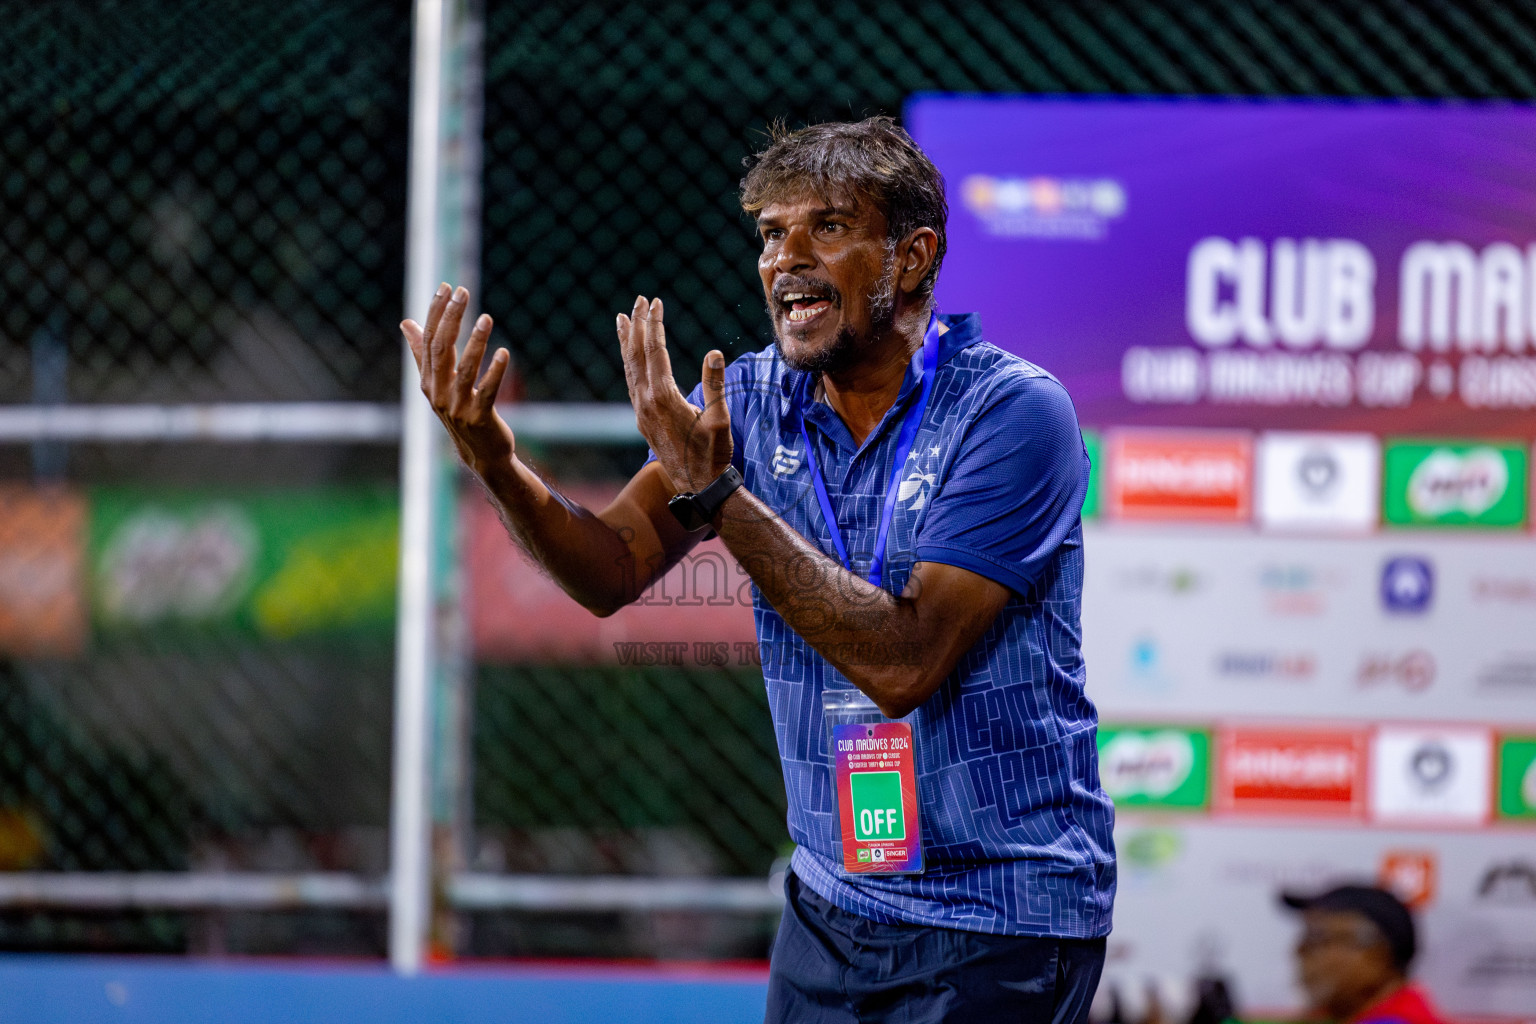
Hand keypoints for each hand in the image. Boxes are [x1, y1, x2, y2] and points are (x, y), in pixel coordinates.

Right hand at [402, 283, 514, 476]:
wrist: (480, 453)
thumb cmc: (461, 412)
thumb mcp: (439, 383)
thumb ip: (423, 353)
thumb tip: (406, 323)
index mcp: (428, 380)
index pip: (429, 340)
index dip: (435, 313)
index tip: (446, 287)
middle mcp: (438, 392)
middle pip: (442, 350)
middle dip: (452, 319)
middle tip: (463, 293)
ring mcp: (457, 407)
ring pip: (465, 369)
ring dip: (476, 342)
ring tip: (486, 318)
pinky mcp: (479, 418)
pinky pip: (487, 391)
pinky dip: (495, 371)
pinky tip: (504, 352)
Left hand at [617, 295, 731, 493]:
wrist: (698, 486)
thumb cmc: (714, 454)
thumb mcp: (719, 420)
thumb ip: (716, 386)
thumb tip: (714, 352)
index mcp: (663, 397)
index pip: (654, 351)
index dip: (654, 324)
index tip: (655, 301)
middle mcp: (646, 402)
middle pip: (637, 355)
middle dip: (638, 325)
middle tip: (639, 300)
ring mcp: (641, 411)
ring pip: (629, 368)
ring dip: (627, 342)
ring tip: (623, 320)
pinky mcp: (643, 420)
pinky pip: (631, 383)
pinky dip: (629, 363)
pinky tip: (631, 357)